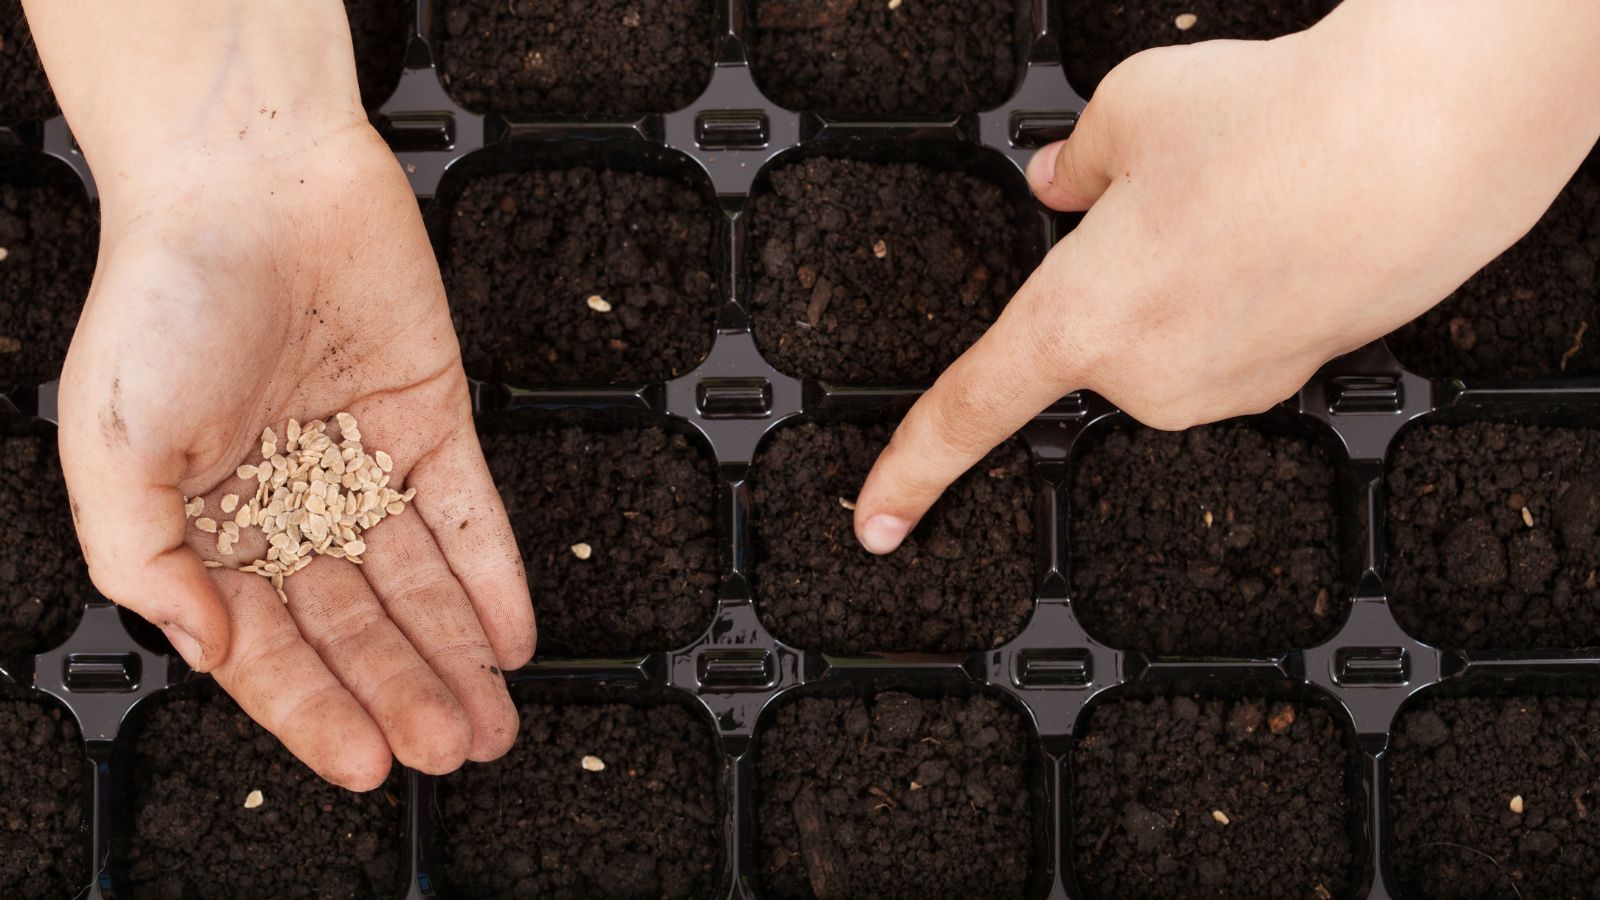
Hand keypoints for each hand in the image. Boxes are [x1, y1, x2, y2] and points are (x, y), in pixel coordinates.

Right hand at [58, 124, 534, 789]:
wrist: (251, 177)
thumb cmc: (164, 293)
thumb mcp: (113, 443)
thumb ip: (142, 557)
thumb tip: (203, 647)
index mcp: (205, 522)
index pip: (270, 643)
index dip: (317, 709)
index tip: (365, 763)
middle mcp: (288, 502)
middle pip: (356, 624)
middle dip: (404, 692)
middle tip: (450, 750)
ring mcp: (363, 462)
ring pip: (419, 582)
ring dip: (455, 654)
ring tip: (491, 720)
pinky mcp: (430, 418)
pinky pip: (468, 512)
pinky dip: (493, 574)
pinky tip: (511, 634)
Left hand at [852, 0, 1599, 553]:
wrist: (1425, 146)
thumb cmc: (1274, 125)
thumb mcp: (1131, 109)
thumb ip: (1079, 162)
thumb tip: (1059, 184)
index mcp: (1076, 320)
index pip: (966, 412)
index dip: (913, 470)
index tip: (876, 522)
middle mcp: (1146, 378)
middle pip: (1091, 330)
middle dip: (1114, 265)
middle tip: (1176, 187)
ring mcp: (1224, 391)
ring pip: (1165, 331)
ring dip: (1183, 272)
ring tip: (1244, 196)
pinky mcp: (1291, 382)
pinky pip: (1229, 337)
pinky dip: (1239, 286)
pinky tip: (1282, 228)